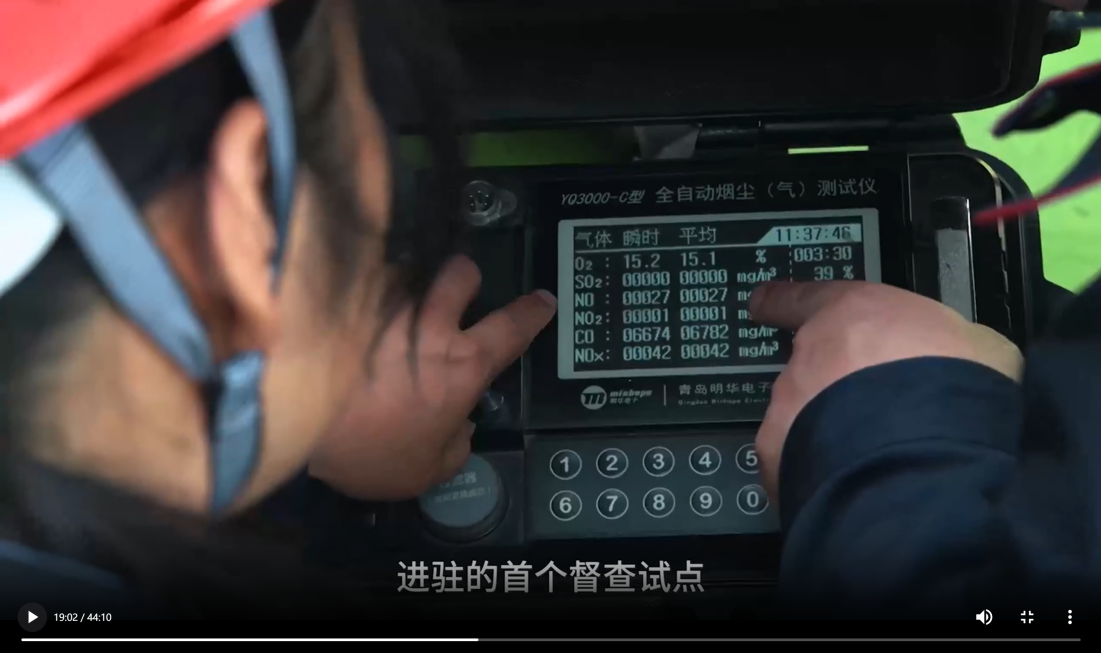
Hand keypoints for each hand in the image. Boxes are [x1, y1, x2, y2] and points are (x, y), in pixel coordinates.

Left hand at [309, 255, 555, 499]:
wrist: (293, 418)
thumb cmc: (369, 450)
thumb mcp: (426, 471)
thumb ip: (455, 444)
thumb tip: (460, 425)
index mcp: (462, 364)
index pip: (514, 327)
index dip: (533, 312)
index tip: (543, 300)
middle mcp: (429, 323)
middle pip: (462, 273)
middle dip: (465, 277)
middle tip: (456, 291)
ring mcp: (384, 303)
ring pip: (408, 273)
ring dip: (405, 288)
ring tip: (388, 310)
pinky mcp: (341, 298)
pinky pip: (362, 283)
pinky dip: (360, 295)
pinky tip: (344, 316)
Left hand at [750, 281, 1022, 498]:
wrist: (932, 454)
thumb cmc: (960, 386)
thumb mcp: (977, 345)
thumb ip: (945, 345)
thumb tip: (954, 357)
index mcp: (852, 313)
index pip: (804, 298)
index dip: (783, 302)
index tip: (763, 304)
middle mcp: (809, 355)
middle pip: (809, 368)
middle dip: (833, 388)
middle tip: (873, 412)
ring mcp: (787, 407)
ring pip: (798, 418)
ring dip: (826, 431)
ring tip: (868, 456)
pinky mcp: (777, 458)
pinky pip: (794, 462)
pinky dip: (815, 472)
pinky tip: (849, 485)